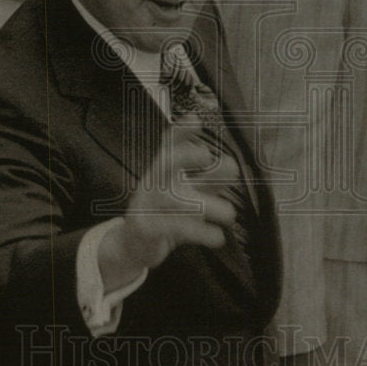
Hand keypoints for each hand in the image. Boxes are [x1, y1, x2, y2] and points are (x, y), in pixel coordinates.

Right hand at [113, 120, 237, 272]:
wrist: (134, 245)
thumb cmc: (166, 212)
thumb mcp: (187, 192)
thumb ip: (210, 180)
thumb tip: (232, 166)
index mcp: (163, 170)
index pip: (170, 145)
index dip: (181, 132)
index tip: (195, 120)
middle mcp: (154, 182)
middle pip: (166, 162)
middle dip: (184, 155)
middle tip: (205, 155)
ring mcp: (147, 204)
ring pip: (177, 200)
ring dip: (207, 206)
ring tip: (229, 214)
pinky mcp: (148, 229)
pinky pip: (176, 229)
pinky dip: (201, 233)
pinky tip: (218, 237)